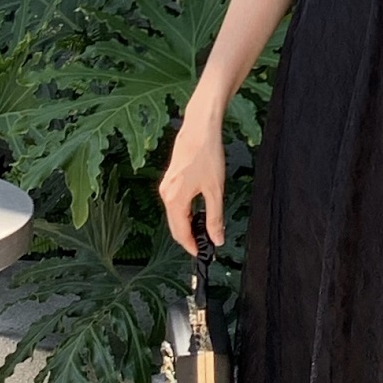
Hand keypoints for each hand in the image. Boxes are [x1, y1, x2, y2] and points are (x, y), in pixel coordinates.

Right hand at [158, 96, 225, 254]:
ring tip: (207, 229)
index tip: (204, 254)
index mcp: (175, 200)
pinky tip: (200, 212)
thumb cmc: (207, 155)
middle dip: (190, 237)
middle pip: (175, 226)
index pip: (180, 233)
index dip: (192, 246)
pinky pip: (176, 204)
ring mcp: (166, 186)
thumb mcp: (215, 190)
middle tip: (208, 245)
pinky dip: (186, 212)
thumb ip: (215, 218)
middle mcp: (165, 194)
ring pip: (175, 215)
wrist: (200, 128)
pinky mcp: (170, 179)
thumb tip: (217, 239)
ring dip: (188, 225)